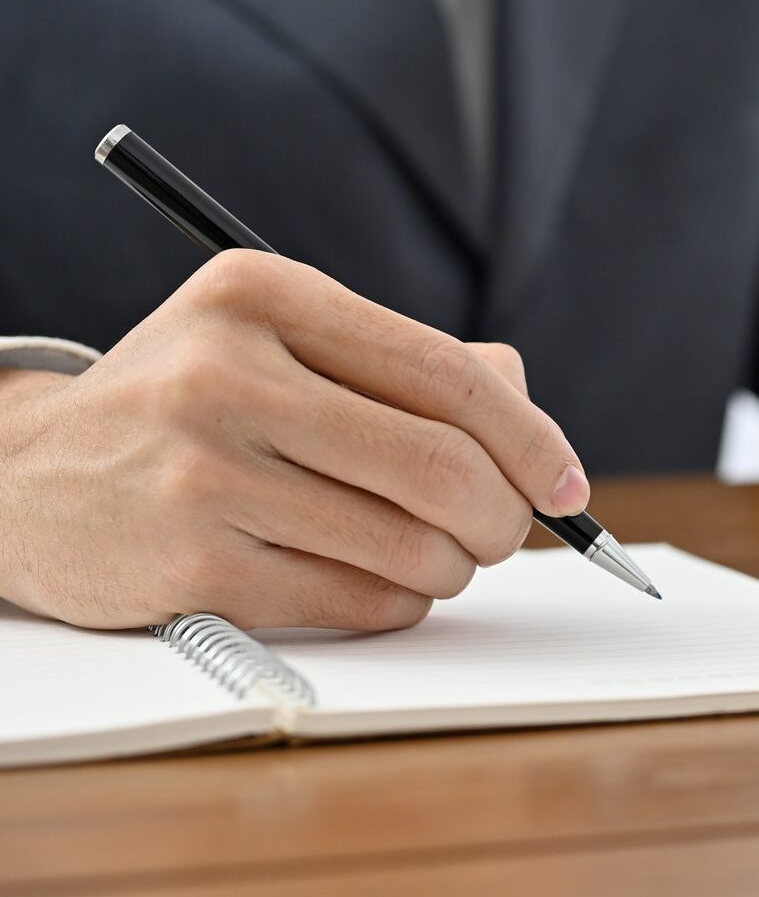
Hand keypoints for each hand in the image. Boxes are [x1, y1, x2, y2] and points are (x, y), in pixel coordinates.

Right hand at [0, 251, 588, 629]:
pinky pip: (357, 599)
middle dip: (503, 514)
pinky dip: (402, 601)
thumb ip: (407, 364)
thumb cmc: (189, 404)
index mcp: (269, 295)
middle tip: (506, 529)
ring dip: (454, 564)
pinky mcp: (190, 564)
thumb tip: (526, 409)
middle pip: (440, 463)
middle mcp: (231, 372)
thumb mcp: (281, 341)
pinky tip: (389, 585)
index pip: (447, 372)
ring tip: (442, 556)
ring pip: (408, 542)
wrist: (31, 476)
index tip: (567, 481)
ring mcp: (205, 470)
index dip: (531, 436)